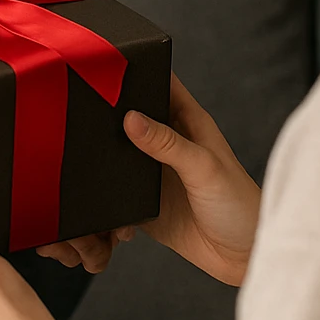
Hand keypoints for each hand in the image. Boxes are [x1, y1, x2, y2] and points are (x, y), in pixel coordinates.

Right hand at [39, 74, 259, 285]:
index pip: (160, 84)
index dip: (137, 70)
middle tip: (75, 106)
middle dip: (107, 114)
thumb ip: (168, 144)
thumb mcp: (204, 168)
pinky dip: (104, 195)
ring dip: (103, 158)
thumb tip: (130, 119)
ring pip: (119, 156)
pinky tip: (93, 197)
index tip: (105, 61)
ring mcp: (155, 173)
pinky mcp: (145, 203)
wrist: (244, 258)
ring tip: (75, 151)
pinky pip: (116, 194)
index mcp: (188, 122)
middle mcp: (169, 144)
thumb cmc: (240, 205)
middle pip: (131, 117)